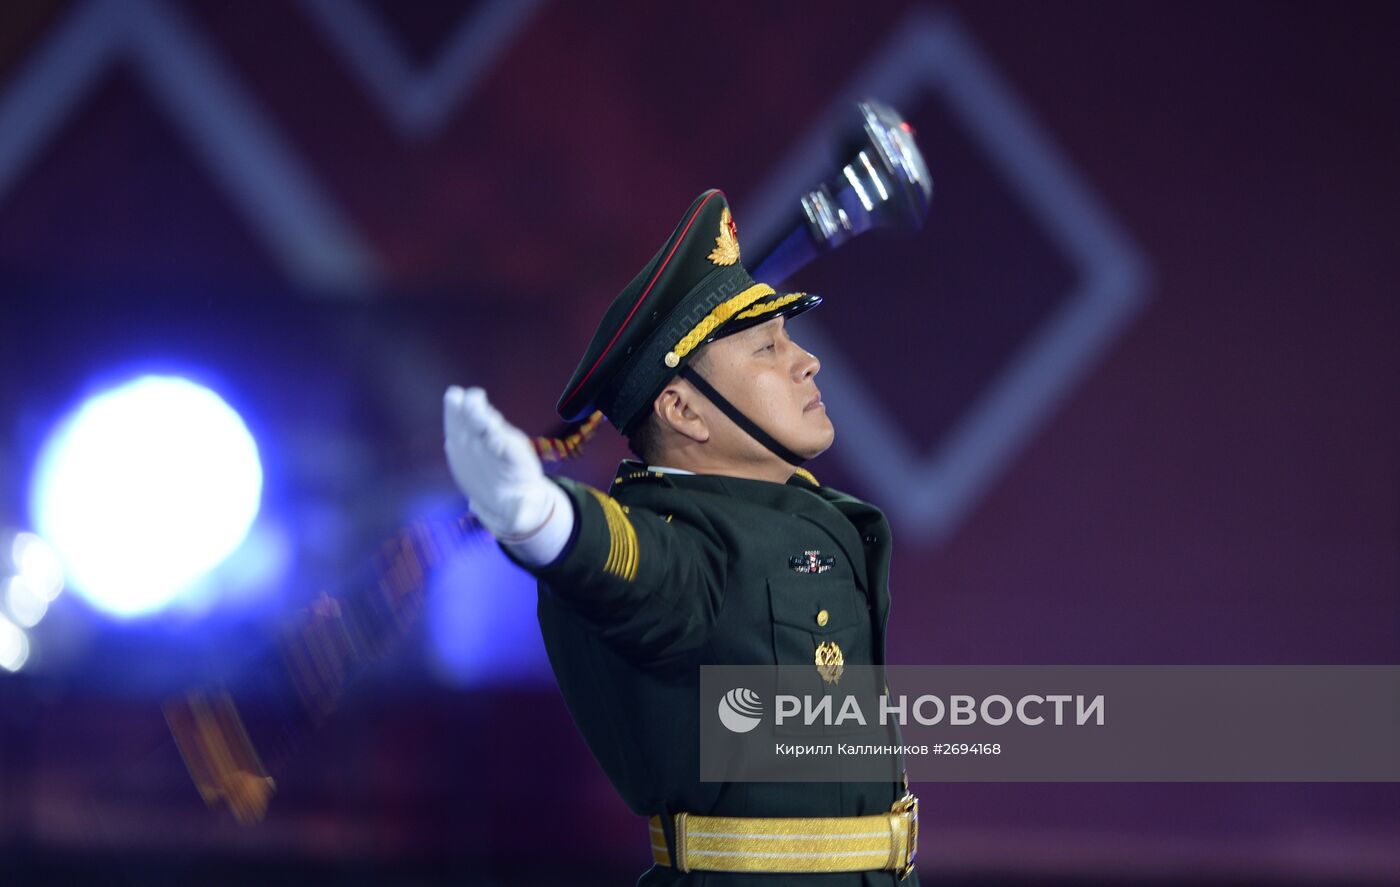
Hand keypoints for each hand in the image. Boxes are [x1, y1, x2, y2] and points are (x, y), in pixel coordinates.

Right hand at [443, 386, 558, 539]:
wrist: (508, 500)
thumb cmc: (520, 506)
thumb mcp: (524, 515)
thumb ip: (521, 514)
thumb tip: (517, 519)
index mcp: (518, 464)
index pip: (510, 450)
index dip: (501, 441)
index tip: (493, 434)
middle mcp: (503, 448)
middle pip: (493, 429)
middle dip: (483, 417)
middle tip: (472, 402)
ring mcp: (484, 443)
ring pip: (477, 423)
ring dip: (468, 409)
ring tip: (456, 395)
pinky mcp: (467, 445)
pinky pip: (462, 428)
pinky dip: (457, 416)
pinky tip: (452, 399)